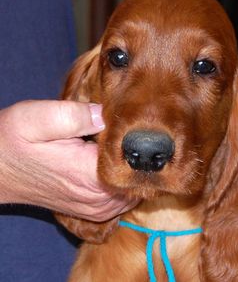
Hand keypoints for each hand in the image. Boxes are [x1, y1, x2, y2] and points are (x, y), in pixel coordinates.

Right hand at [0, 100, 137, 221]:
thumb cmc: (14, 140)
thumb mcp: (38, 118)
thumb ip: (76, 115)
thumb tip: (108, 113)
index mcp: (87, 174)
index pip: (134, 162)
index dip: (139, 142)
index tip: (138, 127)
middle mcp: (95, 197)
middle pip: (137, 178)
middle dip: (140, 157)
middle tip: (134, 135)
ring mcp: (94, 207)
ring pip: (133, 191)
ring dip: (133, 171)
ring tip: (125, 148)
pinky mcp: (91, 209)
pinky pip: (123, 200)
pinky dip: (126, 184)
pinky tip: (117, 165)